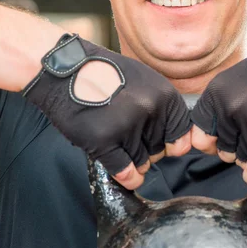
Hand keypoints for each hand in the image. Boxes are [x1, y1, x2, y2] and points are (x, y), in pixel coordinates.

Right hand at [23, 34, 191, 188]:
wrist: (64, 70)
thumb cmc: (105, 75)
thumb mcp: (145, 80)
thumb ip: (164, 108)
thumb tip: (181, 144)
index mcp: (164, 95)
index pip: (182, 135)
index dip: (171, 142)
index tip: (163, 143)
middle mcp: (149, 110)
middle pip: (161, 151)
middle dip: (149, 150)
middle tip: (131, 138)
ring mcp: (126, 125)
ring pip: (142, 162)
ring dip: (134, 162)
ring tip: (120, 145)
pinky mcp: (103, 140)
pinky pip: (124, 170)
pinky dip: (127, 176)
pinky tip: (126, 175)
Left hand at [191, 25, 246, 184]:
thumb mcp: (237, 79)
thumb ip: (222, 106)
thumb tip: (208, 139)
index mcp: (217, 94)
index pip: (199, 133)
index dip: (210, 142)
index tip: (217, 144)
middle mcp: (230, 110)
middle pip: (223, 149)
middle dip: (234, 149)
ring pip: (241, 157)